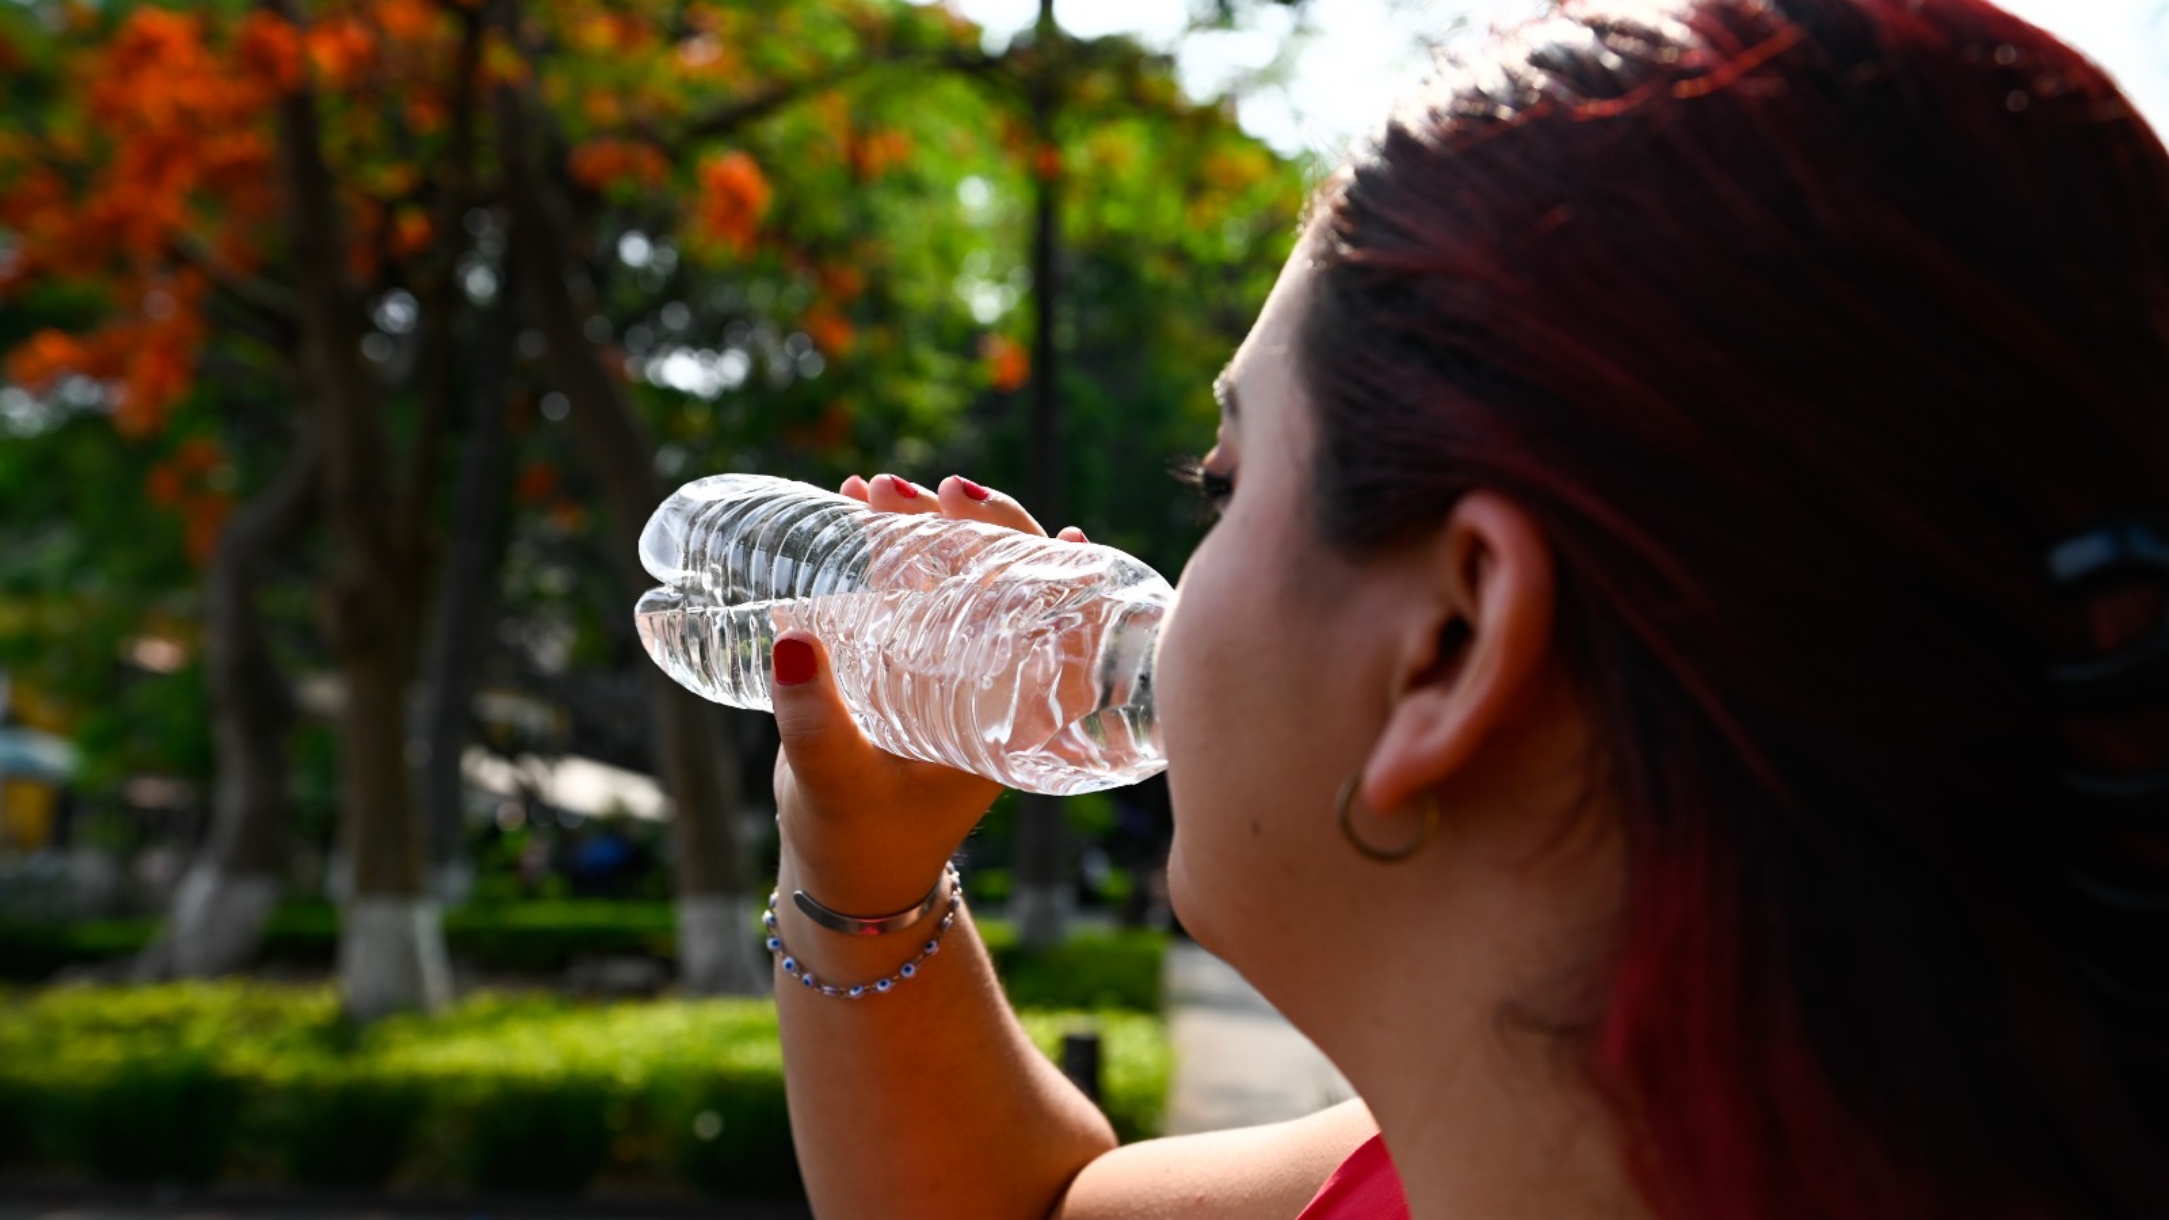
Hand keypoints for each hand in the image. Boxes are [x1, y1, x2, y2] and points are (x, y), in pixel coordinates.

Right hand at [770, 473, 1087, 916]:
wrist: (843, 879)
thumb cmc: (858, 844)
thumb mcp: (838, 784)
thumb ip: (814, 723)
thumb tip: (790, 640)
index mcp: (1012, 710)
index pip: (1043, 611)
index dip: (1029, 551)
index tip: (985, 514)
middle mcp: (993, 680)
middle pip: (1001, 578)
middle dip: (963, 523)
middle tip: (913, 491)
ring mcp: (950, 667)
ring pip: (952, 577)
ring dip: (919, 528)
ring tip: (869, 488)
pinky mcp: (907, 664)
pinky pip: (910, 593)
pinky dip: (887, 550)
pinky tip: (857, 508)